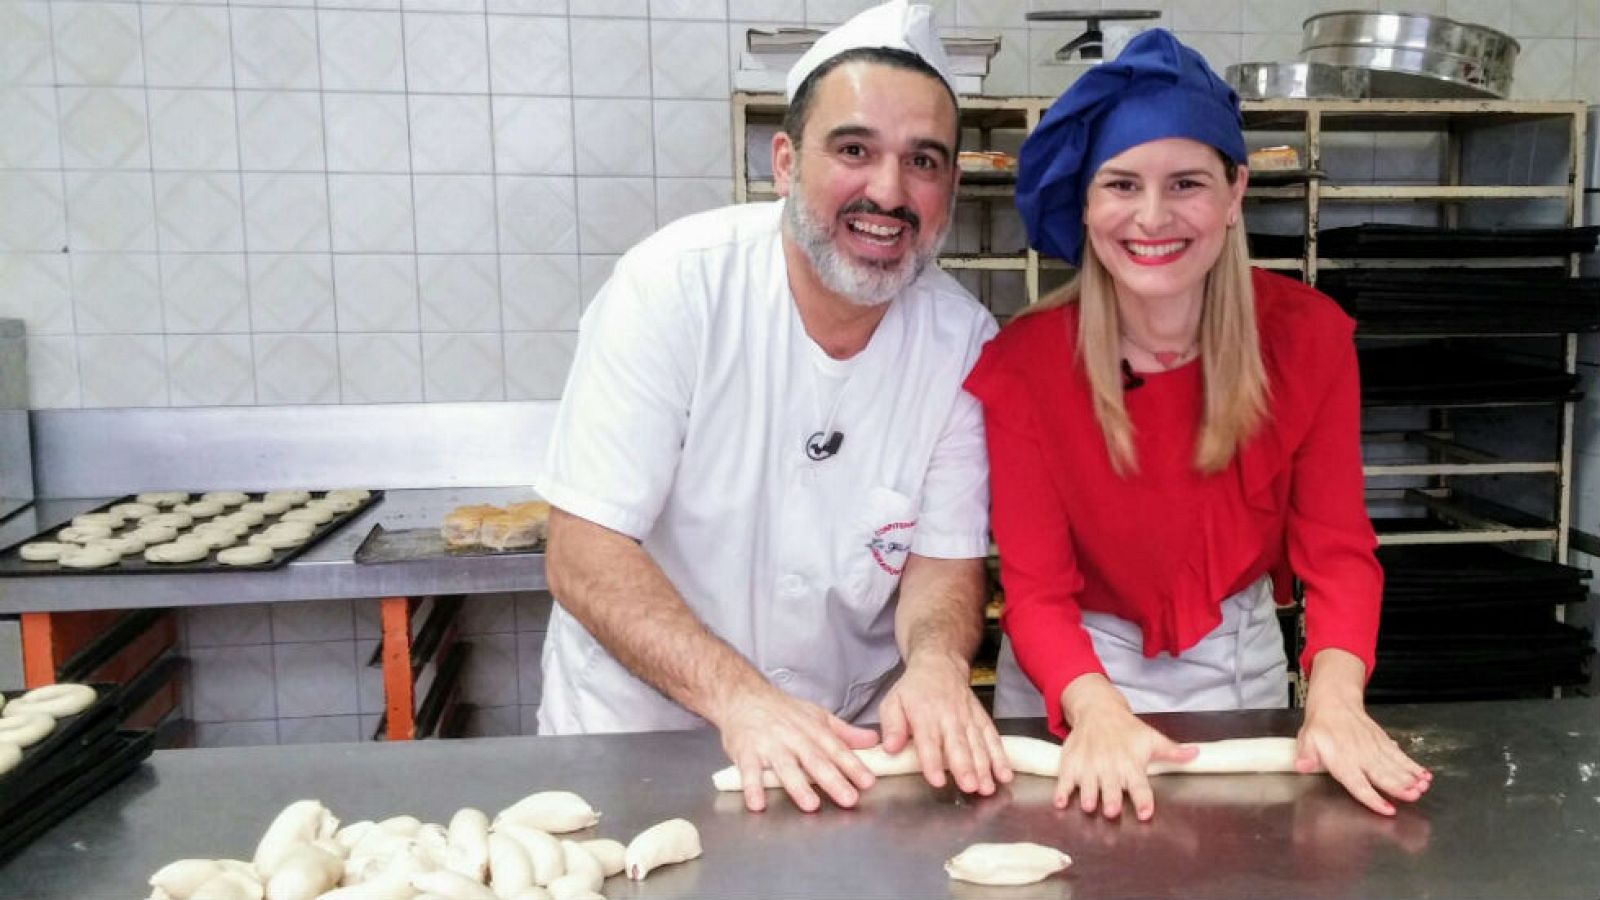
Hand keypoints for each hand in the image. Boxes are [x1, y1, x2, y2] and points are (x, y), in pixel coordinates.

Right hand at [716, 684, 880, 812]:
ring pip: (785, 767)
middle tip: (849, 799)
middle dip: (833, 780)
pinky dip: (752, 788)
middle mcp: (793, 737)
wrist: (743, 696)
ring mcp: (769, 745)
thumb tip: (873, 741)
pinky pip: (749, 771)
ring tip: (811, 804)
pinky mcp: (746, 752)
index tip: (868, 782)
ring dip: (798, 786)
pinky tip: (757, 804)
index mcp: (813, 730)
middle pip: (815, 760)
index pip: (837, 749)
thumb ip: (844, 733)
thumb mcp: (817, 716)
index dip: (853, 766)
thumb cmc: (782, 710)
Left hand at [878, 651, 1012, 794]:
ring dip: (985, 767)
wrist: (940, 665)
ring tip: (987, 788)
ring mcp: (969, 718)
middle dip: (965, 767)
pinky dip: (1001, 757)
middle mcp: (949, 717)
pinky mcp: (983, 719)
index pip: (928, 741)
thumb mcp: (892, 702)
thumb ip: (892, 727)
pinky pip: (993, 738)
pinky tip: (1005, 774)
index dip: (932, 762)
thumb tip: (890, 748)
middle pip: (958, 745)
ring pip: (978, 745)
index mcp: (924, 715)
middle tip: (970, 787)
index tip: (937, 780)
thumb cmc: (913, 690)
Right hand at [1056, 674, 1196, 820]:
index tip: (1146, 812)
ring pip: (1087, 785)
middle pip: (1110, 787)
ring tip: (1089, 805)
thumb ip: (1173, 751)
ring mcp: (1088, 766)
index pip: (1139, 785)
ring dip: (1088, 796)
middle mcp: (1110, 766)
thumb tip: (1197, 754)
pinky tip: (1060, 801)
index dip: (1143, 799)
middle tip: (1111, 810)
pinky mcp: (1071, 765)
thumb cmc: (1127, 729)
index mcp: (1131, 764)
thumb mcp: (1152, 738)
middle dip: (1110, 799)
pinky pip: (1064, 781)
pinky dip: (1062, 792)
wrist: (1097, 710)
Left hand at [1298, 651, 1430, 815]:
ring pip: (1395, 766)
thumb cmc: (1320, 727)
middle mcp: (1361, 756)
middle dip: (1400, 787)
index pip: (1359, 784)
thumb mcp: (1306, 740)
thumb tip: (1301, 766)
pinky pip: (1400, 756)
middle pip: (1383, 775)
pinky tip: (1425, 774)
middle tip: (1414, 795)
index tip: (1387, 809)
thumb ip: (1306, 756)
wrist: (1335, 703)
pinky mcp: (1384, 742)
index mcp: (1342, 760)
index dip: (1373, 798)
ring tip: (1423, 788)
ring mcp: (1375, 748)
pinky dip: (1413, 765)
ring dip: (1410, 778)